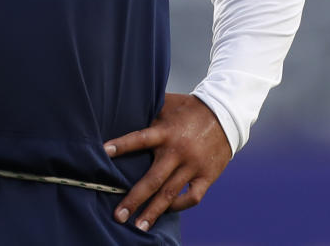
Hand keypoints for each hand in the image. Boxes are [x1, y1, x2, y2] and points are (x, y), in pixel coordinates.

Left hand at [104, 93, 231, 231]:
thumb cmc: (190, 109)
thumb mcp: (168, 104)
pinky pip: (192, 197)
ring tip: (139, 226)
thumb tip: (122, 110)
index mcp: (166, 132)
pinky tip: (167, 210)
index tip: (104, 152)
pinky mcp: (207, 175)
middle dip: (134, 199)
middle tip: (118, 215)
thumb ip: (148, 111)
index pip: (140, 139)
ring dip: (153, 211)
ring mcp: (193, 165)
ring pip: (170, 194)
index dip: (122, 145)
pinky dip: (179, 206)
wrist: (225, 114)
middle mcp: (178, 151)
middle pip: (153, 179)